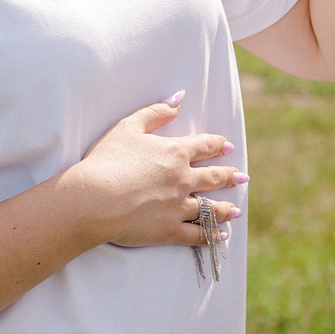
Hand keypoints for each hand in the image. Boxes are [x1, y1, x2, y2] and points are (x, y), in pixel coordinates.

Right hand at [58, 94, 246, 248]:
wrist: (92, 199)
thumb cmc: (105, 161)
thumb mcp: (127, 127)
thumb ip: (155, 111)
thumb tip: (178, 98)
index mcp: (175, 152)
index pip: (205, 146)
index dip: (218, 145)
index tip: (227, 148)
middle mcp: (183, 179)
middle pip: (214, 177)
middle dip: (230, 176)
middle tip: (242, 178)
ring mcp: (179, 206)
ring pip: (211, 208)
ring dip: (226, 208)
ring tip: (236, 210)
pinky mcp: (170, 230)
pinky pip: (198, 234)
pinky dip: (211, 235)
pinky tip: (220, 235)